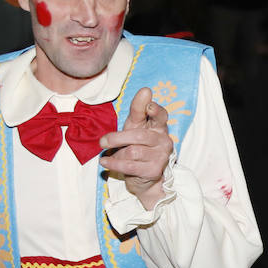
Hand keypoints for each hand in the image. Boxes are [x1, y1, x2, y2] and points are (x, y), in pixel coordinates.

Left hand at [100, 88, 170, 204]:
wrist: (142, 176)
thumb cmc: (137, 146)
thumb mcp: (135, 126)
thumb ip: (138, 109)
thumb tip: (146, 90)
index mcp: (160, 126)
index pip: (161, 115)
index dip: (156, 111)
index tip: (149, 107)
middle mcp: (164, 140)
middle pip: (139, 136)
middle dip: (117, 138)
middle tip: (102, 142)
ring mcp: (161, 156)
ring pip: (132, 152)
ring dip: (117, 154)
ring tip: (113, 155)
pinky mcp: (154, 171)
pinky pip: (129, 166)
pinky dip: (113, 164)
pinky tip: (105, 162)